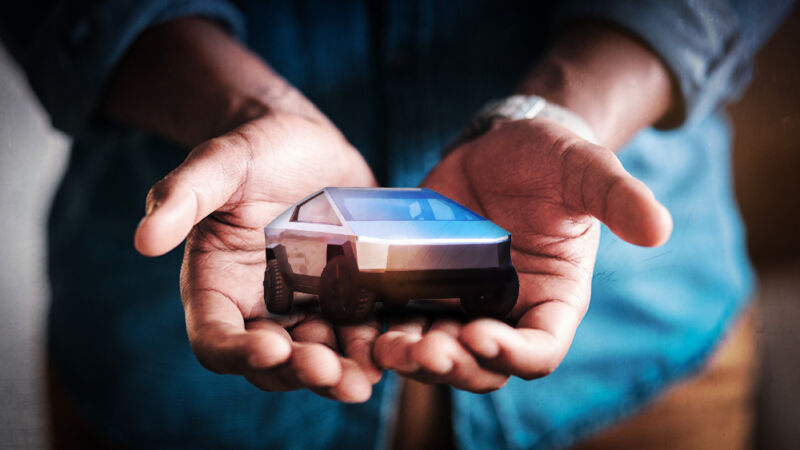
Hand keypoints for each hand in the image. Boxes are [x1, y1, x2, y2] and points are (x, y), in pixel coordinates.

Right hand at [134, 109, 382, 401]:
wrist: (309, 144)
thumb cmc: (255, 150)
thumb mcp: (220, 163)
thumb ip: (183, 195)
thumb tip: (144, 239)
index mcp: (218, 287)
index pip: (215, 338)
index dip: (237, 352)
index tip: (270, 346)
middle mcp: (260, 308)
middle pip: (272, 361)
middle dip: (300, 372)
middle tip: (331, 372)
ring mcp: (307, 307)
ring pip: (319, 357)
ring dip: (341, 371)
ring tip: (366, 375)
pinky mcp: (348, 299)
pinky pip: (360, 333)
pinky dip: (376, 345)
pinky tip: (397, 347)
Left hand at [372, 119, 671, 391]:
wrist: (501, 147)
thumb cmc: (552, 160)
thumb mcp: (586, 170)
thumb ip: (618, 198)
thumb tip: (660, 227)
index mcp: (552, 301)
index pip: (539, 350)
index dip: (513, 354)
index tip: (481, 335)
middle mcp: (505, 314)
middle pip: (481, 366)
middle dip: (454, 365)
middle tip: (423, 349)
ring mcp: (460, 303)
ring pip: (436, 352)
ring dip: (411, 357)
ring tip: (384, 346)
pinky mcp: (422, 287)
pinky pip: (400, 322)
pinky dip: (380, 332)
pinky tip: (359, 327)